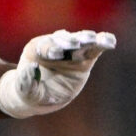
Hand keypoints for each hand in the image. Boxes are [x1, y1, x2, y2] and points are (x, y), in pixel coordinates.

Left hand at [0, 29, 116, 118]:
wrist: (42, 96)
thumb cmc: (30, 92)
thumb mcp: (25, 92)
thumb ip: (26, 82)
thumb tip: (32, 67)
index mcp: (36, 49)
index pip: (45, 46)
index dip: (51, 49)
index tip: (56, 55)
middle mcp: (54, 45)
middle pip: (63, 40)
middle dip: (70, 41)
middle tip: (77, 43)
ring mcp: (70, 50)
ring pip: (80, 41)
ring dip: (87, 39)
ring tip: (95, 40)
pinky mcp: (85, 58)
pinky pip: (95, 49)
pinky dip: (102, 43)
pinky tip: (110, 41)